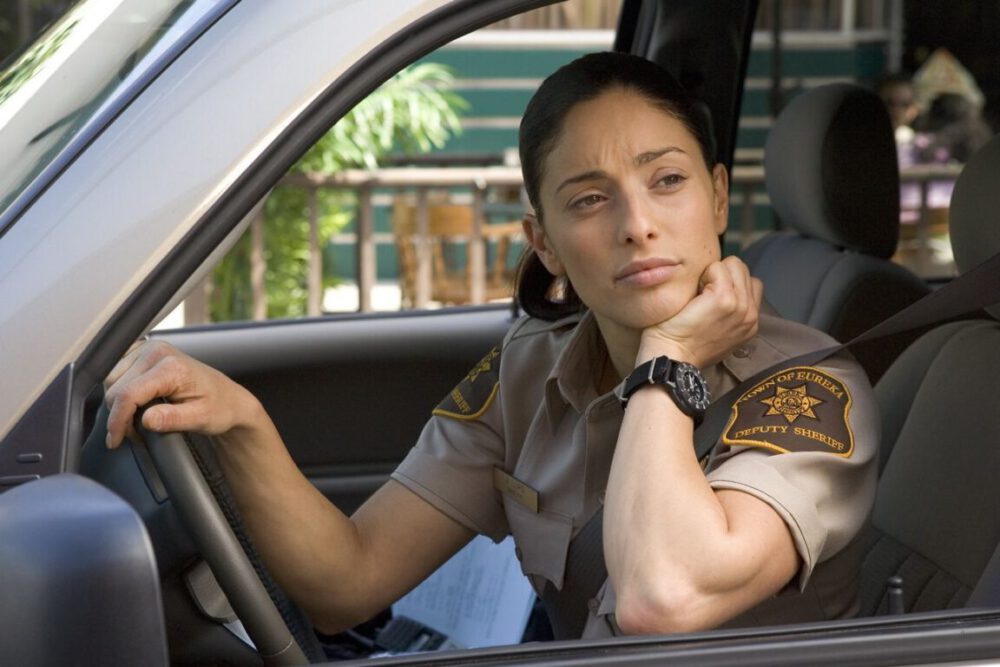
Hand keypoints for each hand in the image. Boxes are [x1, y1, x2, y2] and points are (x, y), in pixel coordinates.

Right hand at [103, 339, 258, 448]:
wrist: (228, 398)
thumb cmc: (219, 408)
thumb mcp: (201, 419)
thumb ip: (172, 419)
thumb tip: (146, 419)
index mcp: (171, 367)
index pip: (127, 394)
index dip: (117, 420)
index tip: (115, 440)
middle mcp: (157, 352)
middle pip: (114, 387)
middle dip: (118, 415)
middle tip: (135, 434)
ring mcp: (149, 349)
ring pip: (111, 380)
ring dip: (118, 404)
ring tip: (137, 421)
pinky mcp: (144, 352)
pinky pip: (117, 373)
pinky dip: (120, 391)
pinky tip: (134, 405)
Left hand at [638, 256, 762, 367]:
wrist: (671, 359)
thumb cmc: (683, 346)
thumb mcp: (717, 333)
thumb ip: (729, 313)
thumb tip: (718, 289)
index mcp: (751, 323)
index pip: (752, 283)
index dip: (729, 282)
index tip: (709, 296)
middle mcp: (751, 315)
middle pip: (744, 270)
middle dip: (722, 274)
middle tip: (701, 294)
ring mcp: (740, 306)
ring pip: (734, 265)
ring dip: (713, 273)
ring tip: (698, 293)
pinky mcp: (724, 299)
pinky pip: (717, 267)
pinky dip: (703, 274)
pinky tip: (693, 294)